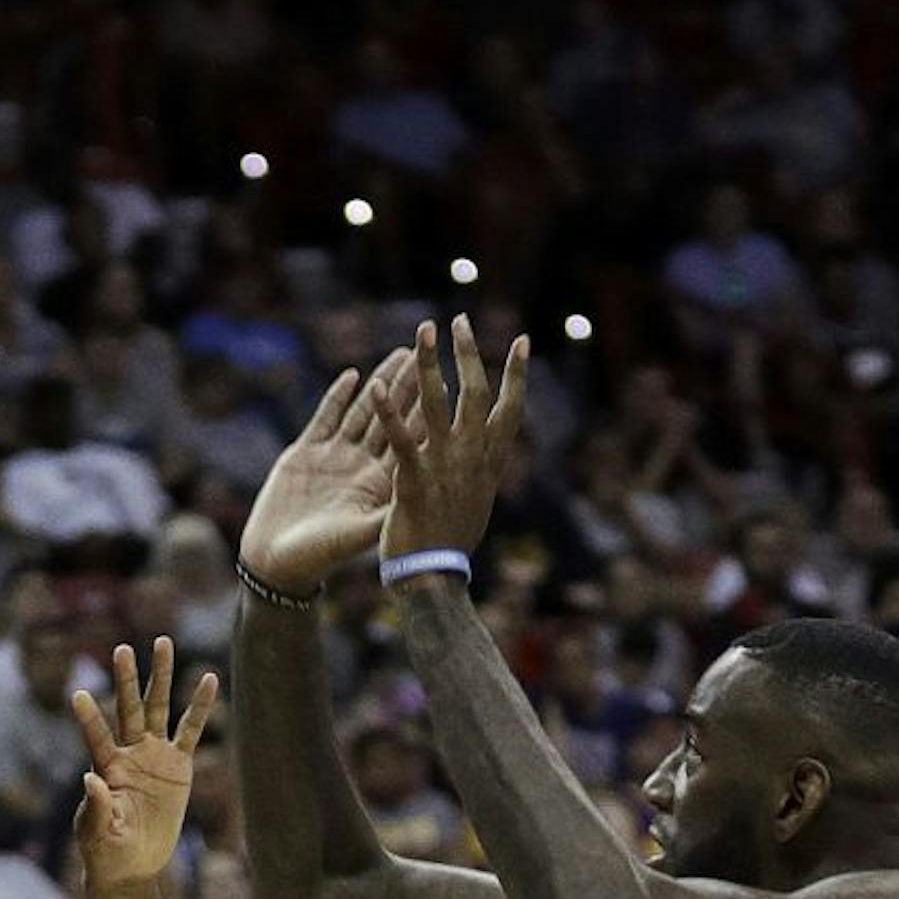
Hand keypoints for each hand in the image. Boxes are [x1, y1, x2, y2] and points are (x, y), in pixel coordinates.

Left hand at [69, 637, 218, 898]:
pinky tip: (208, 679)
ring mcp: (154, 755)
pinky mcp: (178, 765)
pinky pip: (190, 730)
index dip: (88, 718)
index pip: (96, 736)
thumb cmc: (106, 849)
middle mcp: (129, 753)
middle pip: (129, 708)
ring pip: (159, 708)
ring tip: (162, 641)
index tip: (76, 694)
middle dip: (127, 679)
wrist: (132, 864)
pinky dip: (199, 706)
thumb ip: (95, 807)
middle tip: (121, 649)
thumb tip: (88, 779)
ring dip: (161, 676)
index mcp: (106, 767)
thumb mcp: (96, 833)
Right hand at [237, 348, 417, 591]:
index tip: (447, 385)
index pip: (410, 442)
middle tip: (428, 355)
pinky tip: (352, 375)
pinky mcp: (305, 453)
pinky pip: (325, 418)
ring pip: (362, 412)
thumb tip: (423, 496)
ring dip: (381, 383)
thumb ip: (388, 511)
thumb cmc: (320, 556)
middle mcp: (362, 467)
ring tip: (401, 354)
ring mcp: (334, 458)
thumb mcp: (359, 533)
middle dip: (409, 387)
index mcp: (381, 486)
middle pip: (391, 419)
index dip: (427, 414)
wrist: (275, 562)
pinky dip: (338, 397)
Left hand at [377, 316, 528, 565]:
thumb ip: (479, 473)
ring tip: (422, 330)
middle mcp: (471, 458)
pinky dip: (389, 412)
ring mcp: (443, 467)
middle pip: (476, 393)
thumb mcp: (476, 502)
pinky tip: (376, 386)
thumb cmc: (451, 543)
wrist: (434, 579)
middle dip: (469, 353)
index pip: (509, 408)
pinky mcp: (411, 482)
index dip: (516, 373)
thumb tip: (488, 458)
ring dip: (430, 364)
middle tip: (459, 319)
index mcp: (488, 462)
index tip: (522, 341)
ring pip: (438, 404)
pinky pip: (399, 440)